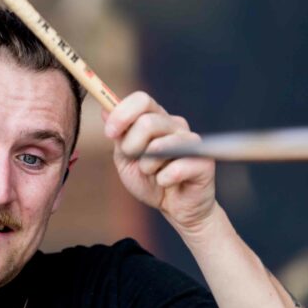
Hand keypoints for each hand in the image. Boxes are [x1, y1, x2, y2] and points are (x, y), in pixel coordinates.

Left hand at [104, 92, 216, 234]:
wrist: (174, 207)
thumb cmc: (149, 180)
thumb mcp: (125, 158)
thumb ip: (118, 135)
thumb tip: (104, 109)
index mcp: (157, 118)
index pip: (142, 100)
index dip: (122, 114)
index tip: (110, 133)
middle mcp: (175, 125)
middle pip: (147, 122)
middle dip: (132, 147)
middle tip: (135, 161)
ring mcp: (191, 142)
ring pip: (159, 146)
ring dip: (147, 166)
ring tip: (153, 174)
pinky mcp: (203, 162)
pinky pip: (174, 169)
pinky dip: (163, 180)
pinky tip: (167, 183)